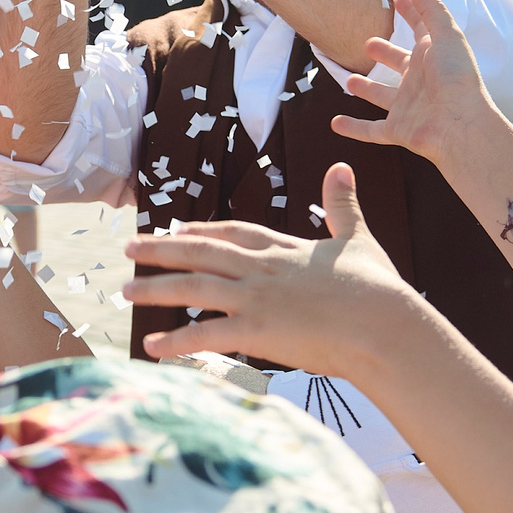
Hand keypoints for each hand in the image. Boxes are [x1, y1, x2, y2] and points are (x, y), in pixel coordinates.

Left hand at [121, 161, 414, 374]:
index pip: (233, 233)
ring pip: (193, 287)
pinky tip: (151, 347)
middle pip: (201, 251)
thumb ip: (343, 204)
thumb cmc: (379, 289)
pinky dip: (176, 341)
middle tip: (129, 249)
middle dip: (162, 249)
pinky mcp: (257, 330)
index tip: (178, 227)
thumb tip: (341, 165)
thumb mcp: (358, 238)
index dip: (203, 228)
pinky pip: (205, 336)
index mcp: (284, 248)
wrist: (386, 325)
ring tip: (126, 290)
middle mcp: (262, 268)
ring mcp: (256, 298)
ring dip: (156, 288)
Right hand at [325, 0, 503, 168]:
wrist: (459, 125)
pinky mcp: (397, 130)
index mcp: (431, 57)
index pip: (421, 30)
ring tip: (350, 81)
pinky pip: (371, 130)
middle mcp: (419, 81)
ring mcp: (407, 107)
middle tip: (370, 44)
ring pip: (382, 96)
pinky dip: (353, 128)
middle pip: (399, 64)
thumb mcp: (446, 36)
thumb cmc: (455, 78)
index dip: (412, 13)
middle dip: (386, 53)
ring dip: (367, 89)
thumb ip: (432, 10)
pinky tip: (335, 123)